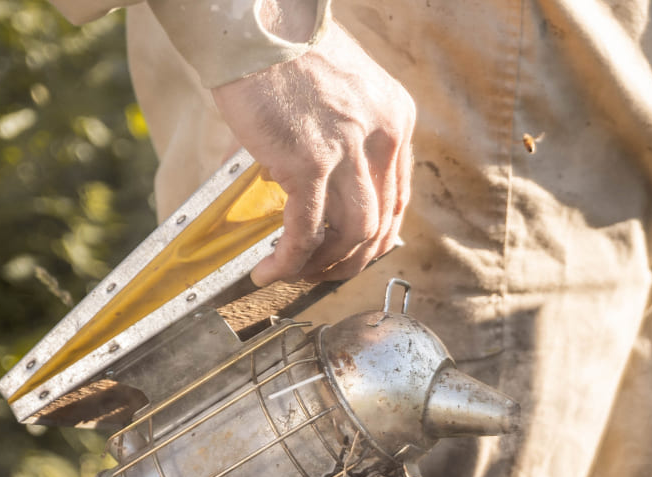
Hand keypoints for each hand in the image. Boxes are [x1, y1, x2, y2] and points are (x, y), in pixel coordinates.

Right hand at [212, 18, 414, 284]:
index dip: (376, 234)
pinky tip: (270, 270)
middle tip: (322, 273)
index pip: (397, 196)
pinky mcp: (309, 162)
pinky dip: (289, 259)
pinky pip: (305, 229)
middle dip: (351, 260)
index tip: (352, 251)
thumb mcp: (335, 93)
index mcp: (395, 118)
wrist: (253, 25)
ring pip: (352, 234)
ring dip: (323, 266)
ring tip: (295, 275)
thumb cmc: (283, 52)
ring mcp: (348, 151)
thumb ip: (336, 137)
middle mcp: (382, 135)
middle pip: (379, 222)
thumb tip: (295, 182)